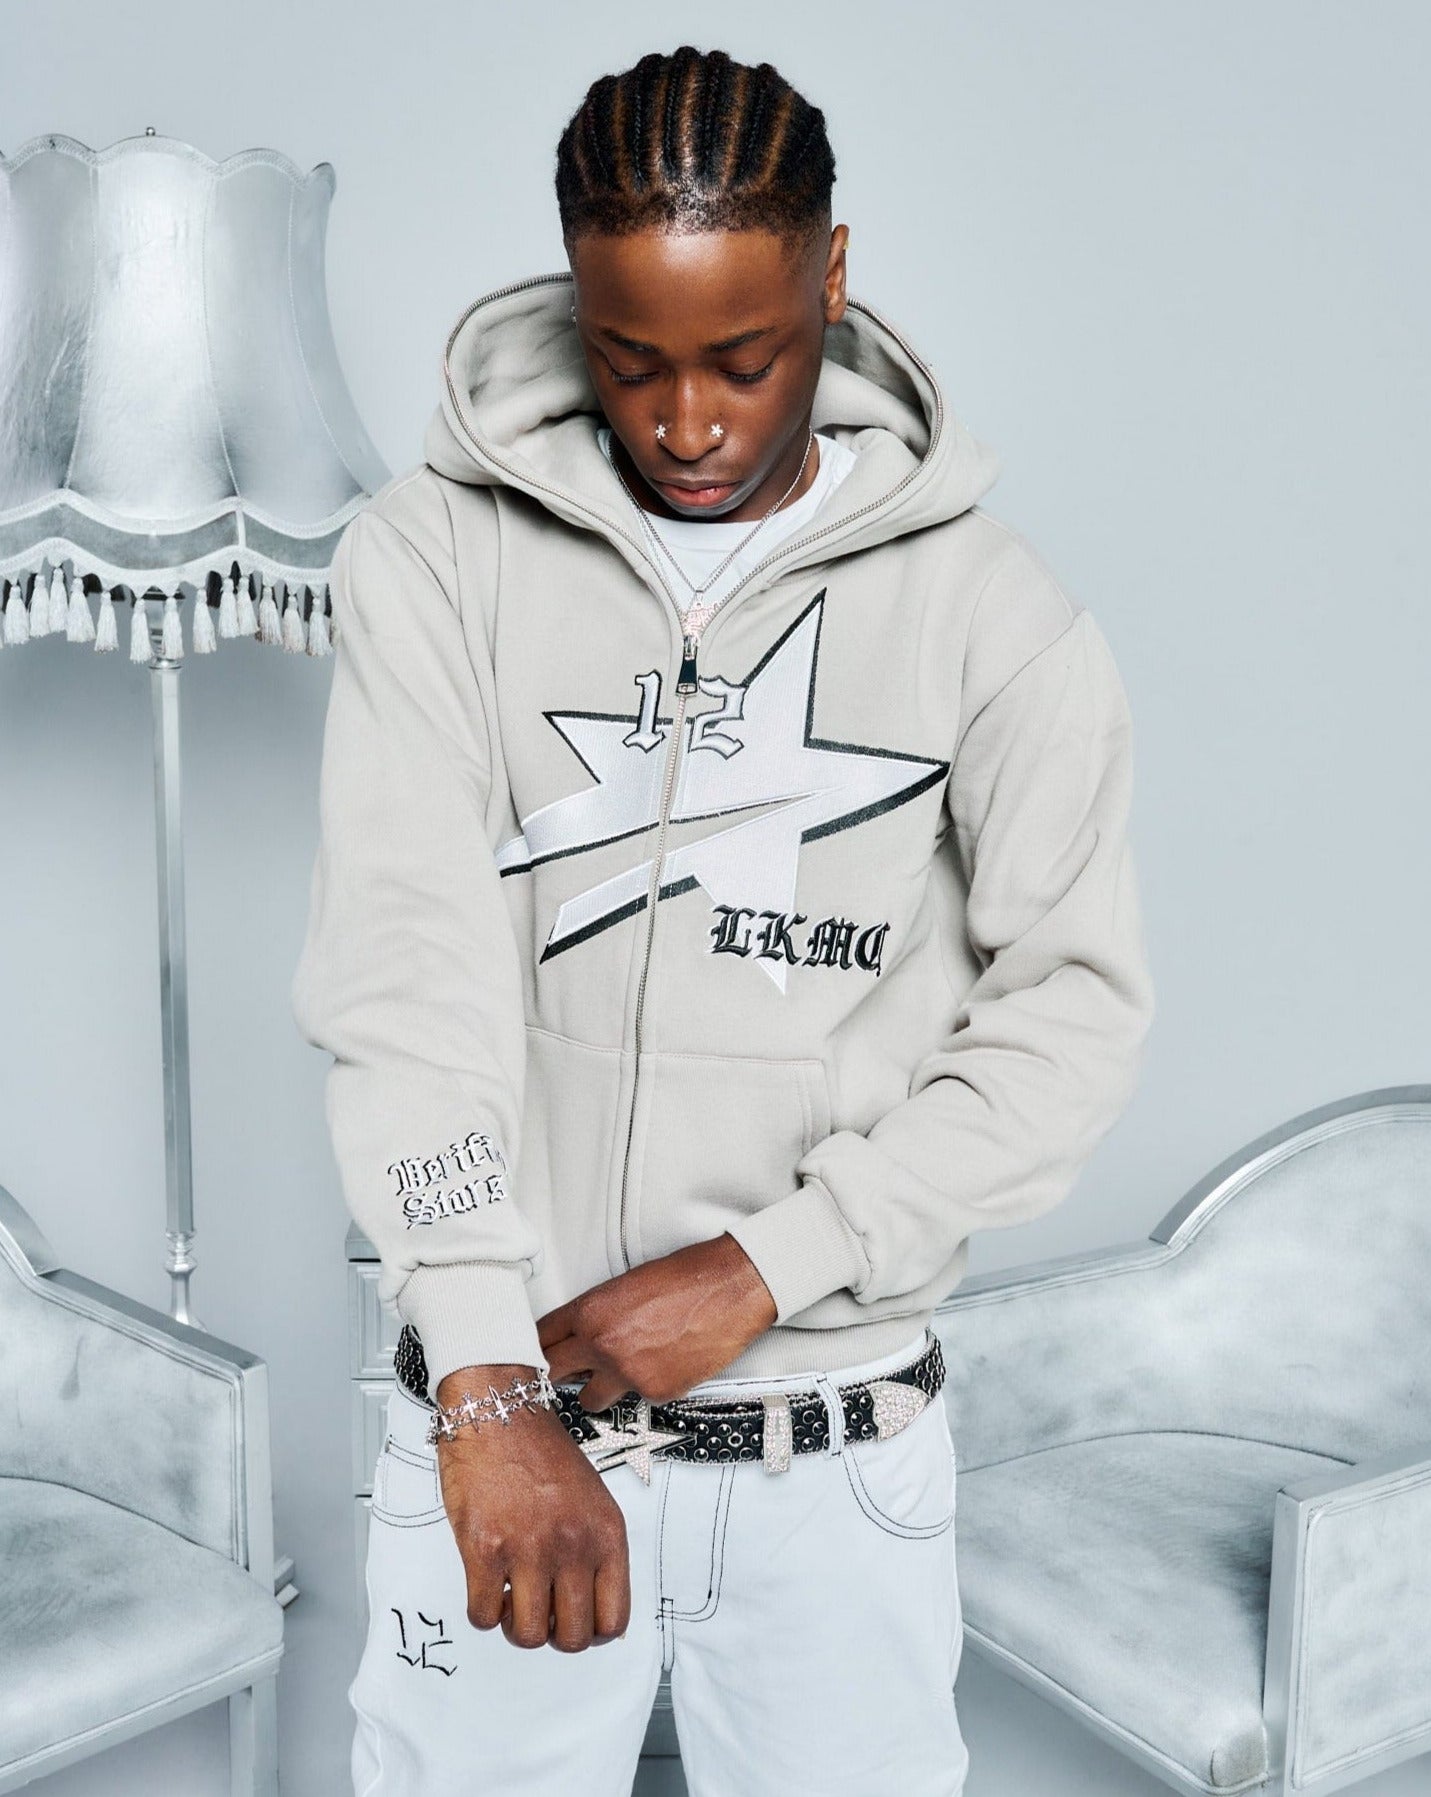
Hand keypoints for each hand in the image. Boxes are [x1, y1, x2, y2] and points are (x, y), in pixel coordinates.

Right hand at [433, 1363, 630, 1652]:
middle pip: (573, 1639)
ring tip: (510, 1595)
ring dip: (515, 1625)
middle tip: (538, 1609)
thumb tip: (596, 1607)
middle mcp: (574, 1544)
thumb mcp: (591, 1497)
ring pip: (529, 1636)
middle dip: (552, 1632)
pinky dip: (482, 1609)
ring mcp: (530, 1549)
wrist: (497, 1407)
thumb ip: (596, 1549)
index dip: (591, 1633)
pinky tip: (486, 1582)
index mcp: (607, 1533)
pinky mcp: (485, 1549)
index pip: (614, 1620)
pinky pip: (483, 1615)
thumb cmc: (539, 1448)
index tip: (573, 1621)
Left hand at [536, 1231, 778, 1410]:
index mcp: (591, 1311)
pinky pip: (635, 1399)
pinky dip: (644, 1387)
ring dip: (597, 1389)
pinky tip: (662, 1364)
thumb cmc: (686, 1278)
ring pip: (589, 1399)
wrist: (731, 1289)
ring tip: (618, 1372)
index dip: (537, 1347)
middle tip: (559, 1375)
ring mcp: (628, 1373)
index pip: (541, 1338)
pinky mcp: (655, 1393)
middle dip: (555, 1374)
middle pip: (552, 1373)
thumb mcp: (627, 1284)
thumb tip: (583, 1335)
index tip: (534, 1355)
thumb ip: (598, 1314)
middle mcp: (602, 1345)